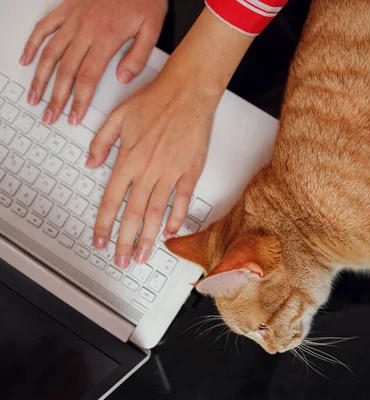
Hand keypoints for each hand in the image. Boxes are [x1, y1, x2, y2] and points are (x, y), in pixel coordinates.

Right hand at [20, 0, 167, 124]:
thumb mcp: (152, 29)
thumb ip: (138, 56)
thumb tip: (123, 78)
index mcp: (107, 38)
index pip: (87, 77)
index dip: (78, 100)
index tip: (73, 116)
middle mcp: (85, 29)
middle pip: (66, 70)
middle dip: (57, 97)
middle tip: (51, 116)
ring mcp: (73, 19)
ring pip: (50, 52)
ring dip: (40, 77)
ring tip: (34, 96)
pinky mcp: (66, 9)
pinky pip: (43, 27)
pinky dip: (32, 44)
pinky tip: (26, 61)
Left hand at [89, 71, 217, 267]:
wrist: (187, 92)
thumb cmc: (155, 100)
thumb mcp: (117, 116)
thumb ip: (101, 142)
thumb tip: (90, 163)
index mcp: (127, 159)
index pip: (110, 201)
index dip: (103, 225)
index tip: (99, 241)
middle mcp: (147, 170)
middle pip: (132, 214)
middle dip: (125, 241)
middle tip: (122, 260)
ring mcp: (170, 172)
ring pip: (156, 212)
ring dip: (148, 237)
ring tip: (143, 256)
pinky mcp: (190, 171)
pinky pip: (182, 200)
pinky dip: (176, 217)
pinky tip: (170, 232)